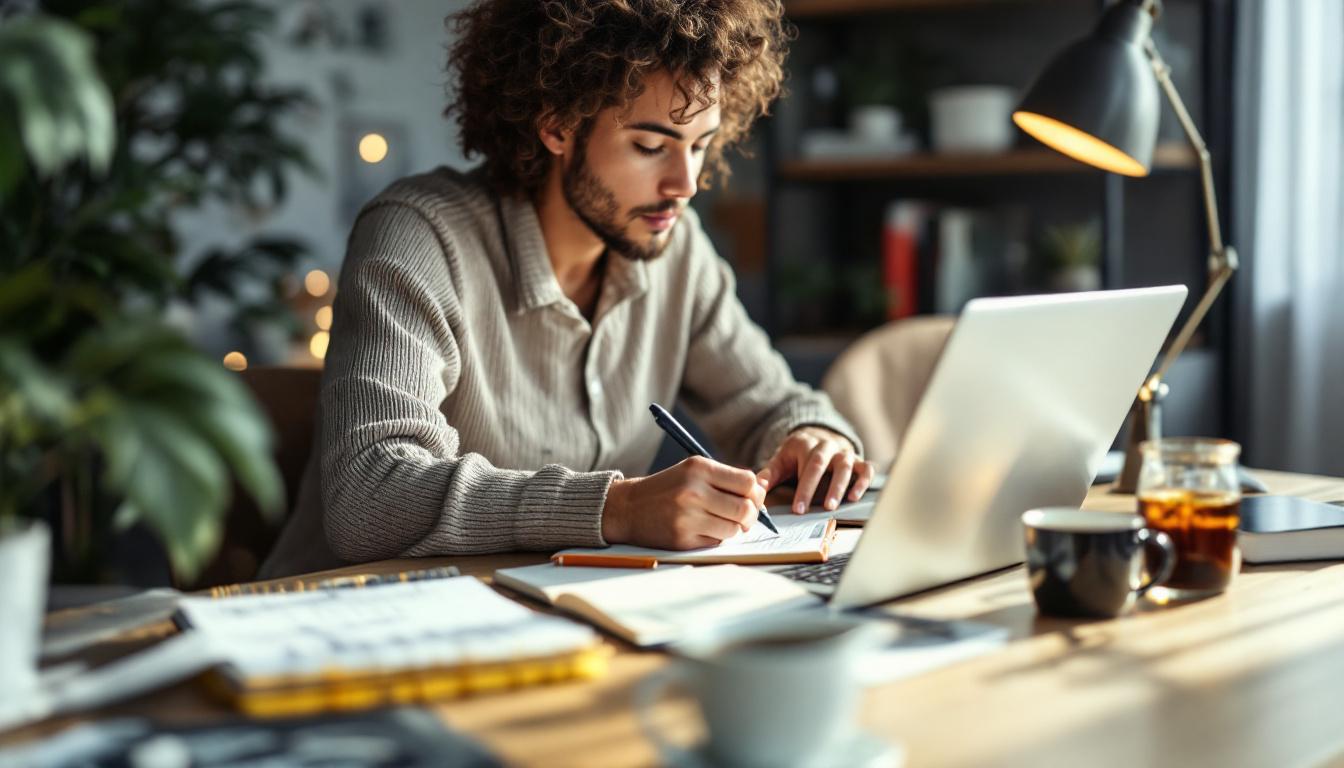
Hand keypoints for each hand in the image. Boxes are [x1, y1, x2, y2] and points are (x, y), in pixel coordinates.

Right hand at [601, 456, 766, 549]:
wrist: (628, 507)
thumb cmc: (667, 488)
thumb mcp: (692, 471)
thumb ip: (726, 478)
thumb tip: (762, 491)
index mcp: (699, 468)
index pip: (748, 482)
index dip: (756, 493)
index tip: (751, 498)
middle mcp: (694, 491)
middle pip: (745, 509)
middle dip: (751, 516)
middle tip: (744, 517)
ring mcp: (688, 517)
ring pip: (734, 529)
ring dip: (734, 529)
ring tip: (721, 522)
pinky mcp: (683, 539)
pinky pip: (717, 542)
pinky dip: (717, 538)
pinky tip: (703, 530)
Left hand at [756, 427, 874, 513]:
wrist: (820, 436)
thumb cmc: (798, 454)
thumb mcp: (782, 459)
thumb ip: (770, 473)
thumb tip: (758, 487)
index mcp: (805, 444)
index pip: (804, 466)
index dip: (803, 488)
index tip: (798, 509)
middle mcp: (826, 446)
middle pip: (821, 464)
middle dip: (817, 488)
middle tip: (814, 510)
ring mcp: (844, 453)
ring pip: (845, 466)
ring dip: (840, 487)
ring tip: (832, 506)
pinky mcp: (858, 460)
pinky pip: (866, 469)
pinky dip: (864, 481)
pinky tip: (855, 497)